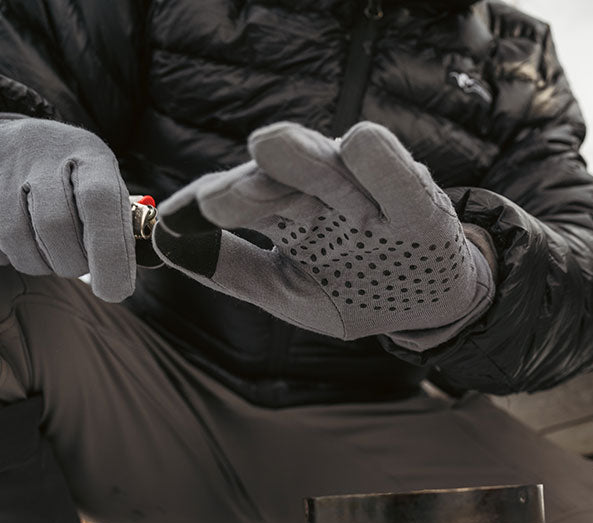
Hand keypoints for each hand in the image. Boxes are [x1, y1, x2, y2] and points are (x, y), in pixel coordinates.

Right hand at [0, 118, 136, 301]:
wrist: (2, 139)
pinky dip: (1, 256)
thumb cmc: (67, 182)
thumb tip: (120, 281)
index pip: (102, 201)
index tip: (114, 291)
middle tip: (73, 263)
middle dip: (69, 263)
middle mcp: (40, 148)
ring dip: (35, 263)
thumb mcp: (101, 187)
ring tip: (44, 252)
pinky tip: (12, 242)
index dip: (110, 253)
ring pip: (15, 238)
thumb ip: (117, 228)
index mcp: (87, 152)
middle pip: (54, 226)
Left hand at [152, 121, 492, 341]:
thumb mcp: (285, 292)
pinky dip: (379, 160)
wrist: (427, 306)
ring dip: (298, 159)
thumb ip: (231, 270)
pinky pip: (398, 173)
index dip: (203, 207)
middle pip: (275, 169)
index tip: (170, 226)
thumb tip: (165, 246)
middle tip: (213, 201)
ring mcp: (370, 189)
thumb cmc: (355, 292)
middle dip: (245, 184)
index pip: (238, 195)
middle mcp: (322, 188)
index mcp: (287, 209)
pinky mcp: (419, 201)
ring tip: (267, 154)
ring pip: (328, 158)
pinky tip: (361, 146)